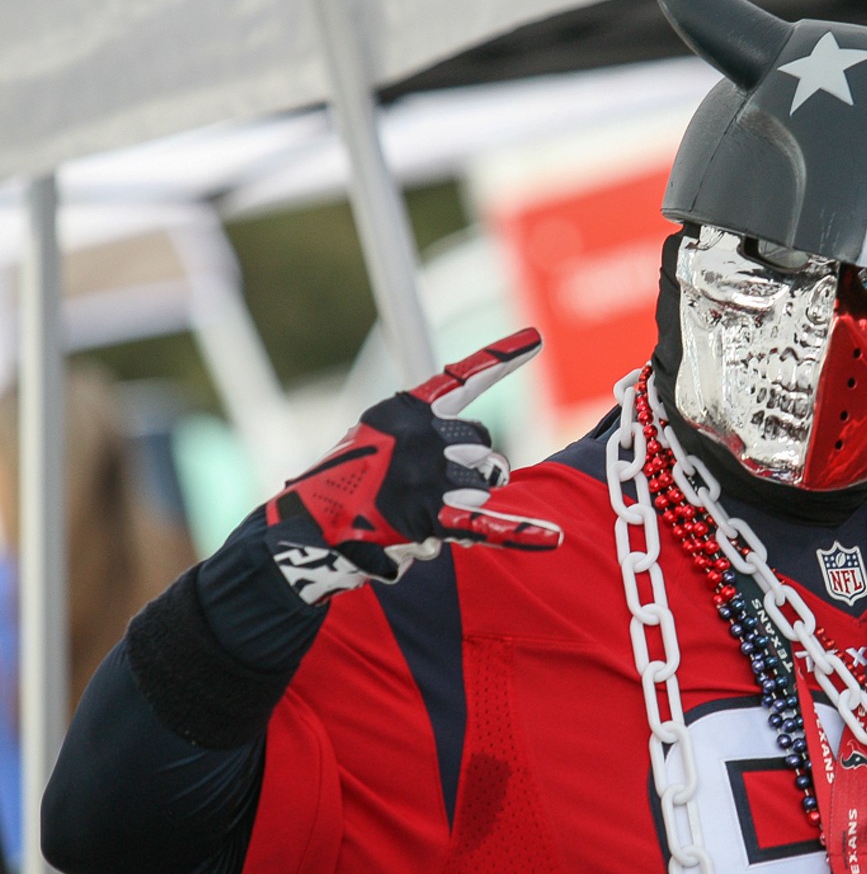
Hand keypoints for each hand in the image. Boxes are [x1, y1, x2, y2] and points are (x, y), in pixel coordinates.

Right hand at [264, 330, 562, 603]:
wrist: (305, 530)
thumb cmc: (343, 485)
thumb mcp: (376, 439)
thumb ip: (426, 436)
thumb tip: (482, 468)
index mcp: (405, 409)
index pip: (463, 377)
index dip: (502, 356)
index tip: (536, 338)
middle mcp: (421, 436)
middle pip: (484, 445)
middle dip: (475, 467)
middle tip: (442, 486)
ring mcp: (427, 475)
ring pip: (485, 484)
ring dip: (465, 503)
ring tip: (426, 513)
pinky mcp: (431, 519)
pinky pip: (488, 524)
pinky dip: (522, 532)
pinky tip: (554, 535)